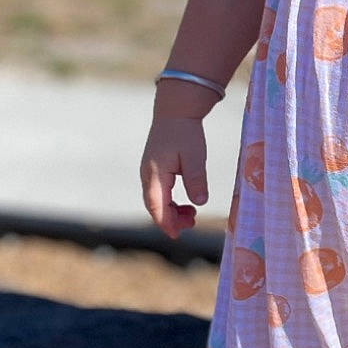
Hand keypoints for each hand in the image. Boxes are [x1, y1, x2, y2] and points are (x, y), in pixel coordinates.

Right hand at [140, 115, 209, 237]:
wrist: (175, 111)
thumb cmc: (186, 132)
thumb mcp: (195, 156)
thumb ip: (196, 179)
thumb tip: (200, 202)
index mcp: (155, 174)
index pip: (156, 206)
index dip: (166, 224)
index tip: (177, 235)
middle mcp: (147, 175)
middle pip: (154, 206)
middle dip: (171, 220)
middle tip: (192, 223)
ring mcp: (149, 172)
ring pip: (156, 200)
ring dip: (171, 211)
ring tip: (191, 214)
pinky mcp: (154, 169)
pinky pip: (158, 192)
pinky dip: (170, 202)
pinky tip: (184, 203)